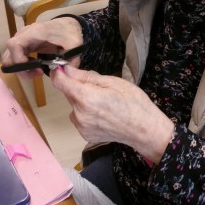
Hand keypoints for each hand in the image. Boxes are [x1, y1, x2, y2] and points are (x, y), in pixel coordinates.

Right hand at [1, 18, 83, 77]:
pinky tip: (36, 67)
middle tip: (36, 73)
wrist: (67, 25)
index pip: (14, 44)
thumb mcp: (74, 45)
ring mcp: (22, 40)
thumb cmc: (69, 33)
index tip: (32, 68)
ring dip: (21, 68)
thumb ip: (72, 59)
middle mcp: (23, 35)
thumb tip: (66, 73)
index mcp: (34, 32)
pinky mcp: (24, 45)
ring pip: (10, 58)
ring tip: (37, 71)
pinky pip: (16, 57)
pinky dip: (23, 65)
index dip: (18, 59)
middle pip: (9, 54)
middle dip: (20, 68)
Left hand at [51, 66, 174, 163]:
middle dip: (78, 87)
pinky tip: (103, 115)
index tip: (63, 68)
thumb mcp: (113, 82)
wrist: (144, 130)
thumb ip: (87, 77)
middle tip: (99, 88)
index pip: (60, 82)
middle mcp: (80, 114)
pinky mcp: (85, 135)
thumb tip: (67, 70)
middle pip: (68, 94)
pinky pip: (79, 118)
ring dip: (82, 102)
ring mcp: (82, 127)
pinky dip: (87, 114)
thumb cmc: (134, 103)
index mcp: (86, 98)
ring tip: (103, 104)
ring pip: (74, 106)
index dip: (59, 73)